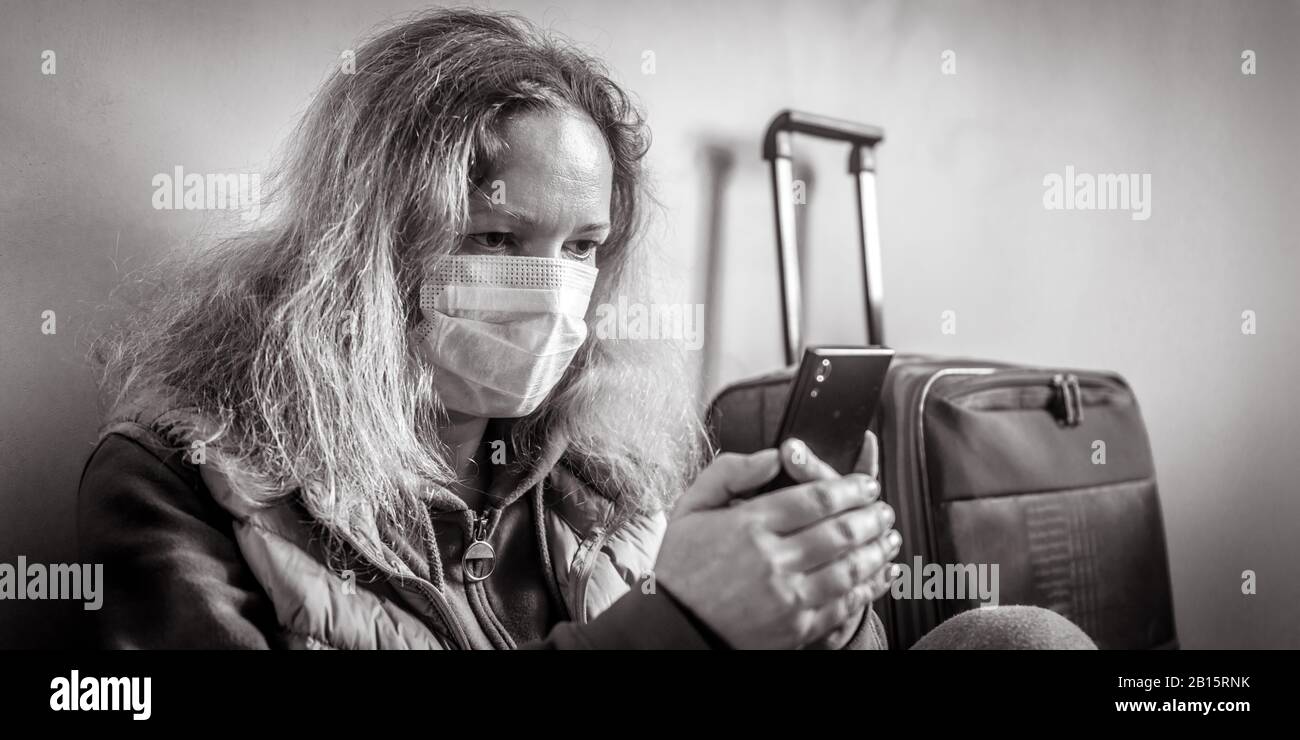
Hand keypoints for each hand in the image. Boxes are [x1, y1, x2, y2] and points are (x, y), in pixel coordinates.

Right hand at [654, 431, 898, 648]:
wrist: (674, 627)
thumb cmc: (682, 566)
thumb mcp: (691, 507)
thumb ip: (729, 472)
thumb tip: (775, 456)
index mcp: (748, 526)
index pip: (815, 499)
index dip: (850, 488)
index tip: (866, 484)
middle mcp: (771, 560)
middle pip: (840, 531)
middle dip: (871, 516)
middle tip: (883, 508)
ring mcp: (786, 597)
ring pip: (849, 567)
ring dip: (877, 549)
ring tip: (889, 536)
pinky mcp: (796, 627)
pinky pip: (844, 603)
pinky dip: (871, 587)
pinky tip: (883, 574)